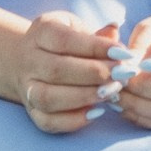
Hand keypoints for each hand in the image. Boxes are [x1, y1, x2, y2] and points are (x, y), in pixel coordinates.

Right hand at [17, 12, 129, 133]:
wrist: (29, 59)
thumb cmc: (65, 42)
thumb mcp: (79, 28)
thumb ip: (98, 34)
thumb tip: (115, 31)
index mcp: (41, 32)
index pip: (64, 40)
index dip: (95, 47)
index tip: (123, 54)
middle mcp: (29, 60)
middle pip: (56, 70)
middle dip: (94, 74)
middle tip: (122, 75)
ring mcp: (26, 88)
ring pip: (48, 98)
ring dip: (84, 97)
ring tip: (112, 93)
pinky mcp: (31, 111)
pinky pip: (47, 121)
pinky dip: (73, 120)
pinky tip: (97, 112)